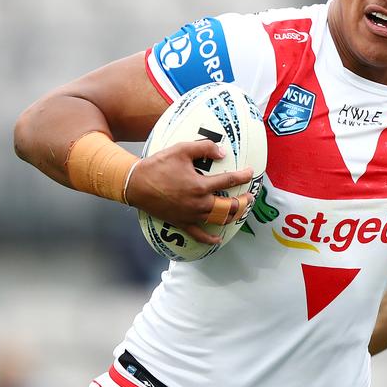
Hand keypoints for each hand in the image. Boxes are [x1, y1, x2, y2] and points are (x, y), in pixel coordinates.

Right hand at [125, 139, 253, 243]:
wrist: (135, 184)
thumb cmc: (158, 165)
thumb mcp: (181, 149)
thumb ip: (204, 148)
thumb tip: (222, 152)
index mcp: (200, 185)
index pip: (229, 181)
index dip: (243, 176)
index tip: (250, 173)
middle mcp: (199, 203)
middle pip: (229, 206)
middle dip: (243, 202)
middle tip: (250, 196)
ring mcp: (191, 215)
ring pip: (218, 219)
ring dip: (232, 216)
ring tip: (239, 210)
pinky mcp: (181, 222)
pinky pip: (198, 234)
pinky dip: (210, 238)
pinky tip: (218, 239)